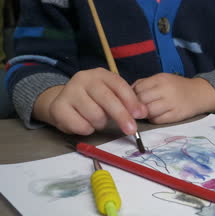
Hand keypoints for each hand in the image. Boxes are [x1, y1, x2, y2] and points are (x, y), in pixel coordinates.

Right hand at [32, 68, 147, 134]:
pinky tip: (85, 123)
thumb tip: (143, 112)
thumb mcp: (112, 96)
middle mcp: (83, 79)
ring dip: (101, 124)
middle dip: (122, 116)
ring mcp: (69, 92)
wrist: (64, 102)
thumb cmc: (94, 99)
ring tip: (98, 120)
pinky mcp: (59, 107)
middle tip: (131, 130)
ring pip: (95, 115)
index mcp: (100, 74)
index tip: (140, 114)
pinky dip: (87, 129)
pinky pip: (81, 125)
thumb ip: (127, 102)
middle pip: (107, 99)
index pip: (119, 85)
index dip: (131, 101)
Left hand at [133, 73, 214, 123]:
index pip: (137, 88)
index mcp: (160, 79)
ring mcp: (171, 103)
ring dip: (144, 114)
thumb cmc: (177, 87)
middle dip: (135, 106)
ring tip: (147, 113)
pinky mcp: (176, 115)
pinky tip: (156, 116)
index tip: (131, 100)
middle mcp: (166, 90)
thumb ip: (145, 84)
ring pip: (148, 111)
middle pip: (141, 100)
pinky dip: (153, 119)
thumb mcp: (162, 79)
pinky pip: (157, 120)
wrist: (200, 94)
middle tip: (136, 109)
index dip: (131, 96)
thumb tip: (126, 94)